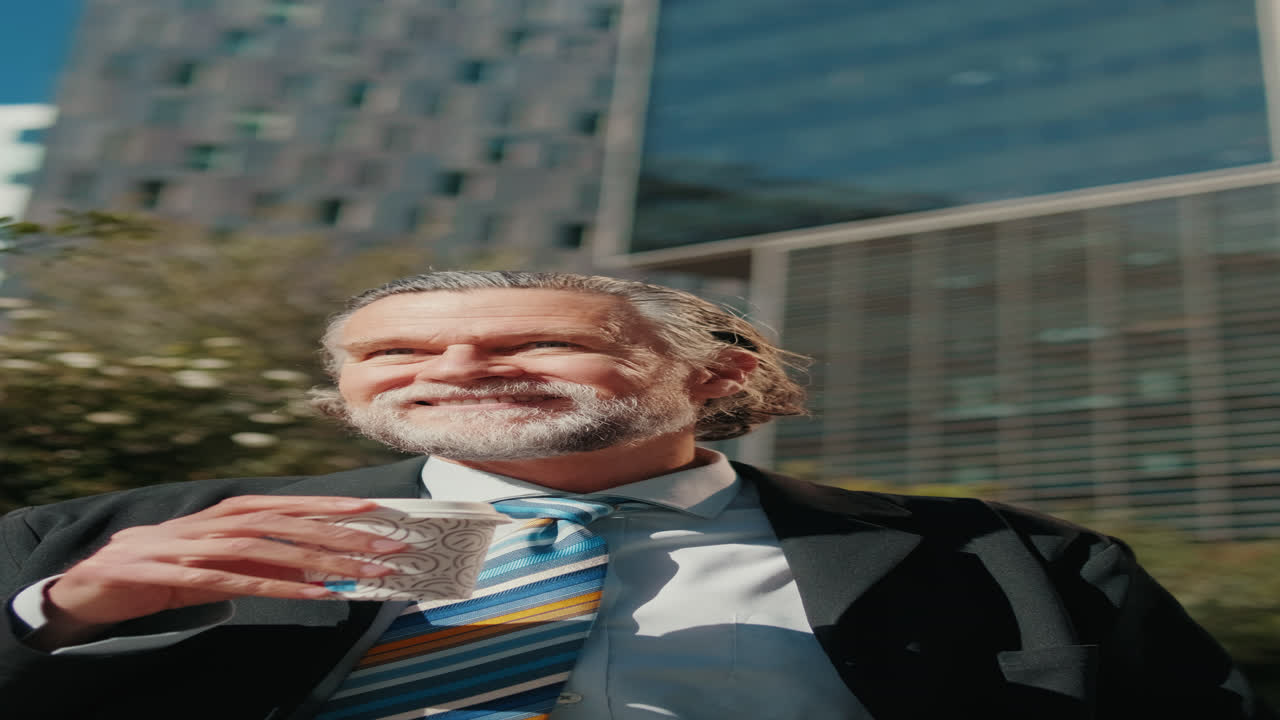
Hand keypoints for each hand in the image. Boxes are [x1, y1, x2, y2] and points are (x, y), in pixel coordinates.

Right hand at [39, 496, 407, 641]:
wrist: (95, 579)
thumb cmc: (168, 566)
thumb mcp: (222, 560)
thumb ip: (264, 558)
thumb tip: (317, 565)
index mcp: (231, 512)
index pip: (292, 504)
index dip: (334, 506)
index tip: (378, 510)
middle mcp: (219, 522)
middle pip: (292, 525)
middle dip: (345, 535)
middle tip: (391, 546)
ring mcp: (198, 546)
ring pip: (273, 550)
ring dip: (324, 561)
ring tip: (366, 572)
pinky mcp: (180, 575)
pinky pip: (242, 583)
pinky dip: (284, 588)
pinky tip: (319, 594)